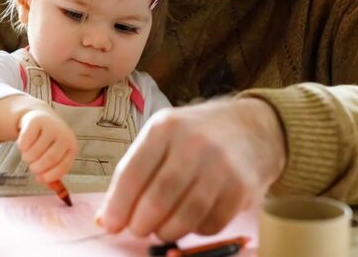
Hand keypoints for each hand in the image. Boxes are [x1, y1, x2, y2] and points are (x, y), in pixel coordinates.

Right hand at [16, 109, 77, 182]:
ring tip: (28, 155)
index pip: (63, 165)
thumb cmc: (49, 142)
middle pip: (50, 159)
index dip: (51, 175)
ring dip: (27, 158)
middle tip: (32, 167)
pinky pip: (25, 140)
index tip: (40, 179)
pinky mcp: (36, 120)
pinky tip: (24, 144)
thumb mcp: (55, 155)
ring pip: (35, 151)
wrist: (41, 118)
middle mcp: (64, 135)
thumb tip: (50, 187)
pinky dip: (21, 146)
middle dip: (37, 168)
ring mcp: (51, 126)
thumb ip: (52, 172)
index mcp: (71, 147)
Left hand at [96, 99, 285, 240]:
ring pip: (185, 216)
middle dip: (140, 223)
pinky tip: (190, 221)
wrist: (252, 127)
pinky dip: (195, 230)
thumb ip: (134, 172)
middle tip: (138, 229)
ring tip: (161, 229)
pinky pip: (211, 223)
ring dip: (166, 231)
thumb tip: (105, 218)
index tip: (111, 224)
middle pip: (157, 198)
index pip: (132, 174)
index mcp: (165, 127)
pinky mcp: (242, 187)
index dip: (117, 206)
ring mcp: (221, 165)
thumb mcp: (162, 137)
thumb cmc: (197, 135)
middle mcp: (193, 143)